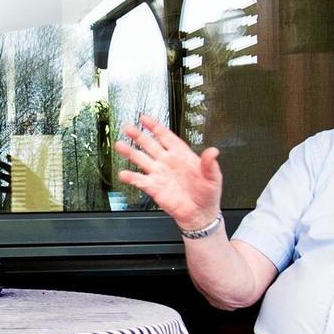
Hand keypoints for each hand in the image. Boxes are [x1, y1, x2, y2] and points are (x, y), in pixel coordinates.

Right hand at [115, 115, 222, 232]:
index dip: (155, 127)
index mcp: (181, 155)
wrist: (200, 214)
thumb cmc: (207, 195)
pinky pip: (140, 181)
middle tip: (127, 128)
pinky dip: (131, 177)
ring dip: (130, 153)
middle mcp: (167, 162)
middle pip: (150, 145)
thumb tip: (213, 151)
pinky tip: (123, 173)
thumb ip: (210, 164)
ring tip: (119, 145)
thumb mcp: (214, 178)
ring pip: (141, 160)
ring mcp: (159, 174)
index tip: (144, 119)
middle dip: (138, 136)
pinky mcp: (154, 188)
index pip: (166, 137)